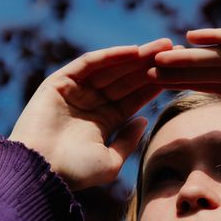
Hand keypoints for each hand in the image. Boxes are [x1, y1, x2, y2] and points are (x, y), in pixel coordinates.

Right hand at [9, 37, 172, 189]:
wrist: (40, 172)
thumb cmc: (74, 173)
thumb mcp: (110, 162)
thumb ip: (128, 141)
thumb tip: (144, 120)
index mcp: (103, 122)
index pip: (134, 98)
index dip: (156, 85)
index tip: (181, 74)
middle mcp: (90, 103)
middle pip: (126, 79)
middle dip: (151, 65)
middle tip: (179, 51)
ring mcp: (74, 91)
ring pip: (111, 69)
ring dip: (136, 56)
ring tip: (163, 46)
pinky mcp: (59, 82)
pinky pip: (88, 64)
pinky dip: (110, 56)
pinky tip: (134, 51)